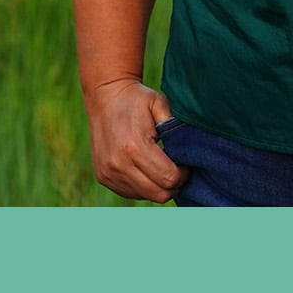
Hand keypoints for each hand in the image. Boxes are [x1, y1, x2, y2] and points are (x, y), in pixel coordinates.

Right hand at [86, 77, 180, 201]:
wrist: (104, 97)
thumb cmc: (137, 100)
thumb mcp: (160, 104)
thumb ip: (176, 128)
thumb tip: (190, 153)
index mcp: (134, 147)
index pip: (169, 179)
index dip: (183, 174)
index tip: (183, 162)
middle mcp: (118, 164)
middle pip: (159, 194)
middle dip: (173, 184)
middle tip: (175, 168)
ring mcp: (108, 173)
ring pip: (146, 196)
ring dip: (157, 186)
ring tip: (158, 165)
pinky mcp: (103, 177)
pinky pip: (132, 193)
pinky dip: (143, 186)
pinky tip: (144, 168)